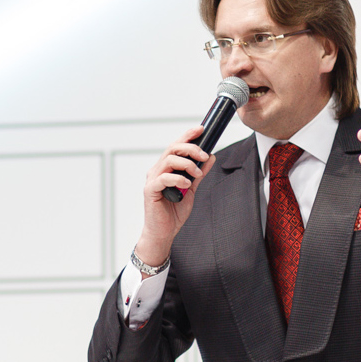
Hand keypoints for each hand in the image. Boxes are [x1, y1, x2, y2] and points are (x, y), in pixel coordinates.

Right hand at [134, 126, 215, 266]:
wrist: (163, 232)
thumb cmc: (173, 212)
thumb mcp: (191, 189)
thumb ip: (198, 174)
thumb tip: (210, 157)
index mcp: (166, 168)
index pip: (176, 146)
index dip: (187, 135)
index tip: (201, 129)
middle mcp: (157, 170)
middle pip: (172, 148)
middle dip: (190, 148)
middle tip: (204, 155)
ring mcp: (153, 179)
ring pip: (168, 160)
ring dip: (187, 164)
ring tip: (197, 174)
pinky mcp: (150, 190)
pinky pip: (163, 178)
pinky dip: (177, 178)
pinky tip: (186, 184)